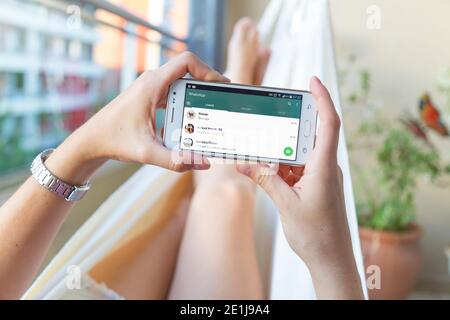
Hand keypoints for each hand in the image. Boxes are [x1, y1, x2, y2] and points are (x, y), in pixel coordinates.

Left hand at [68, 52, 227, 173]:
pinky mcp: (149, 97)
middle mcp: (152, 81)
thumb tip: (203, 162)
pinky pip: (173, 92)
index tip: (220, 85)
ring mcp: (150, 88)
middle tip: (221, 98)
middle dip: (207, 82)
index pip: (187, 61)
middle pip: (188, 70)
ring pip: (181, 81)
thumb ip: (176, 160)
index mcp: (152, 84)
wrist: (91, 141)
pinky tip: (191, 118)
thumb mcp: (147, 152)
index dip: (207, 69)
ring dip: (197, 92)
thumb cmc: (114, 140)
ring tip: (211, 107)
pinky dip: (186, 101)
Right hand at [237, 77, 362, 298]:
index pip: (328, 124)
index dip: (322, 99)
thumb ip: (265, 179)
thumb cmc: (316, 235)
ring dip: (280, 151)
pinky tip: (265, 170)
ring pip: (299, 153)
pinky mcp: (314, 186)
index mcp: (324, 167)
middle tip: (268, 118)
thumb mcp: (285, 205)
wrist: (330, 259)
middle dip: (289, 125)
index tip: (312, 81)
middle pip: (310, 134)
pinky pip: (296, 168)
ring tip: (260, 150)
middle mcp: (325, 168)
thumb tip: (244, 162)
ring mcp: (320, 177)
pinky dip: (281, 166)